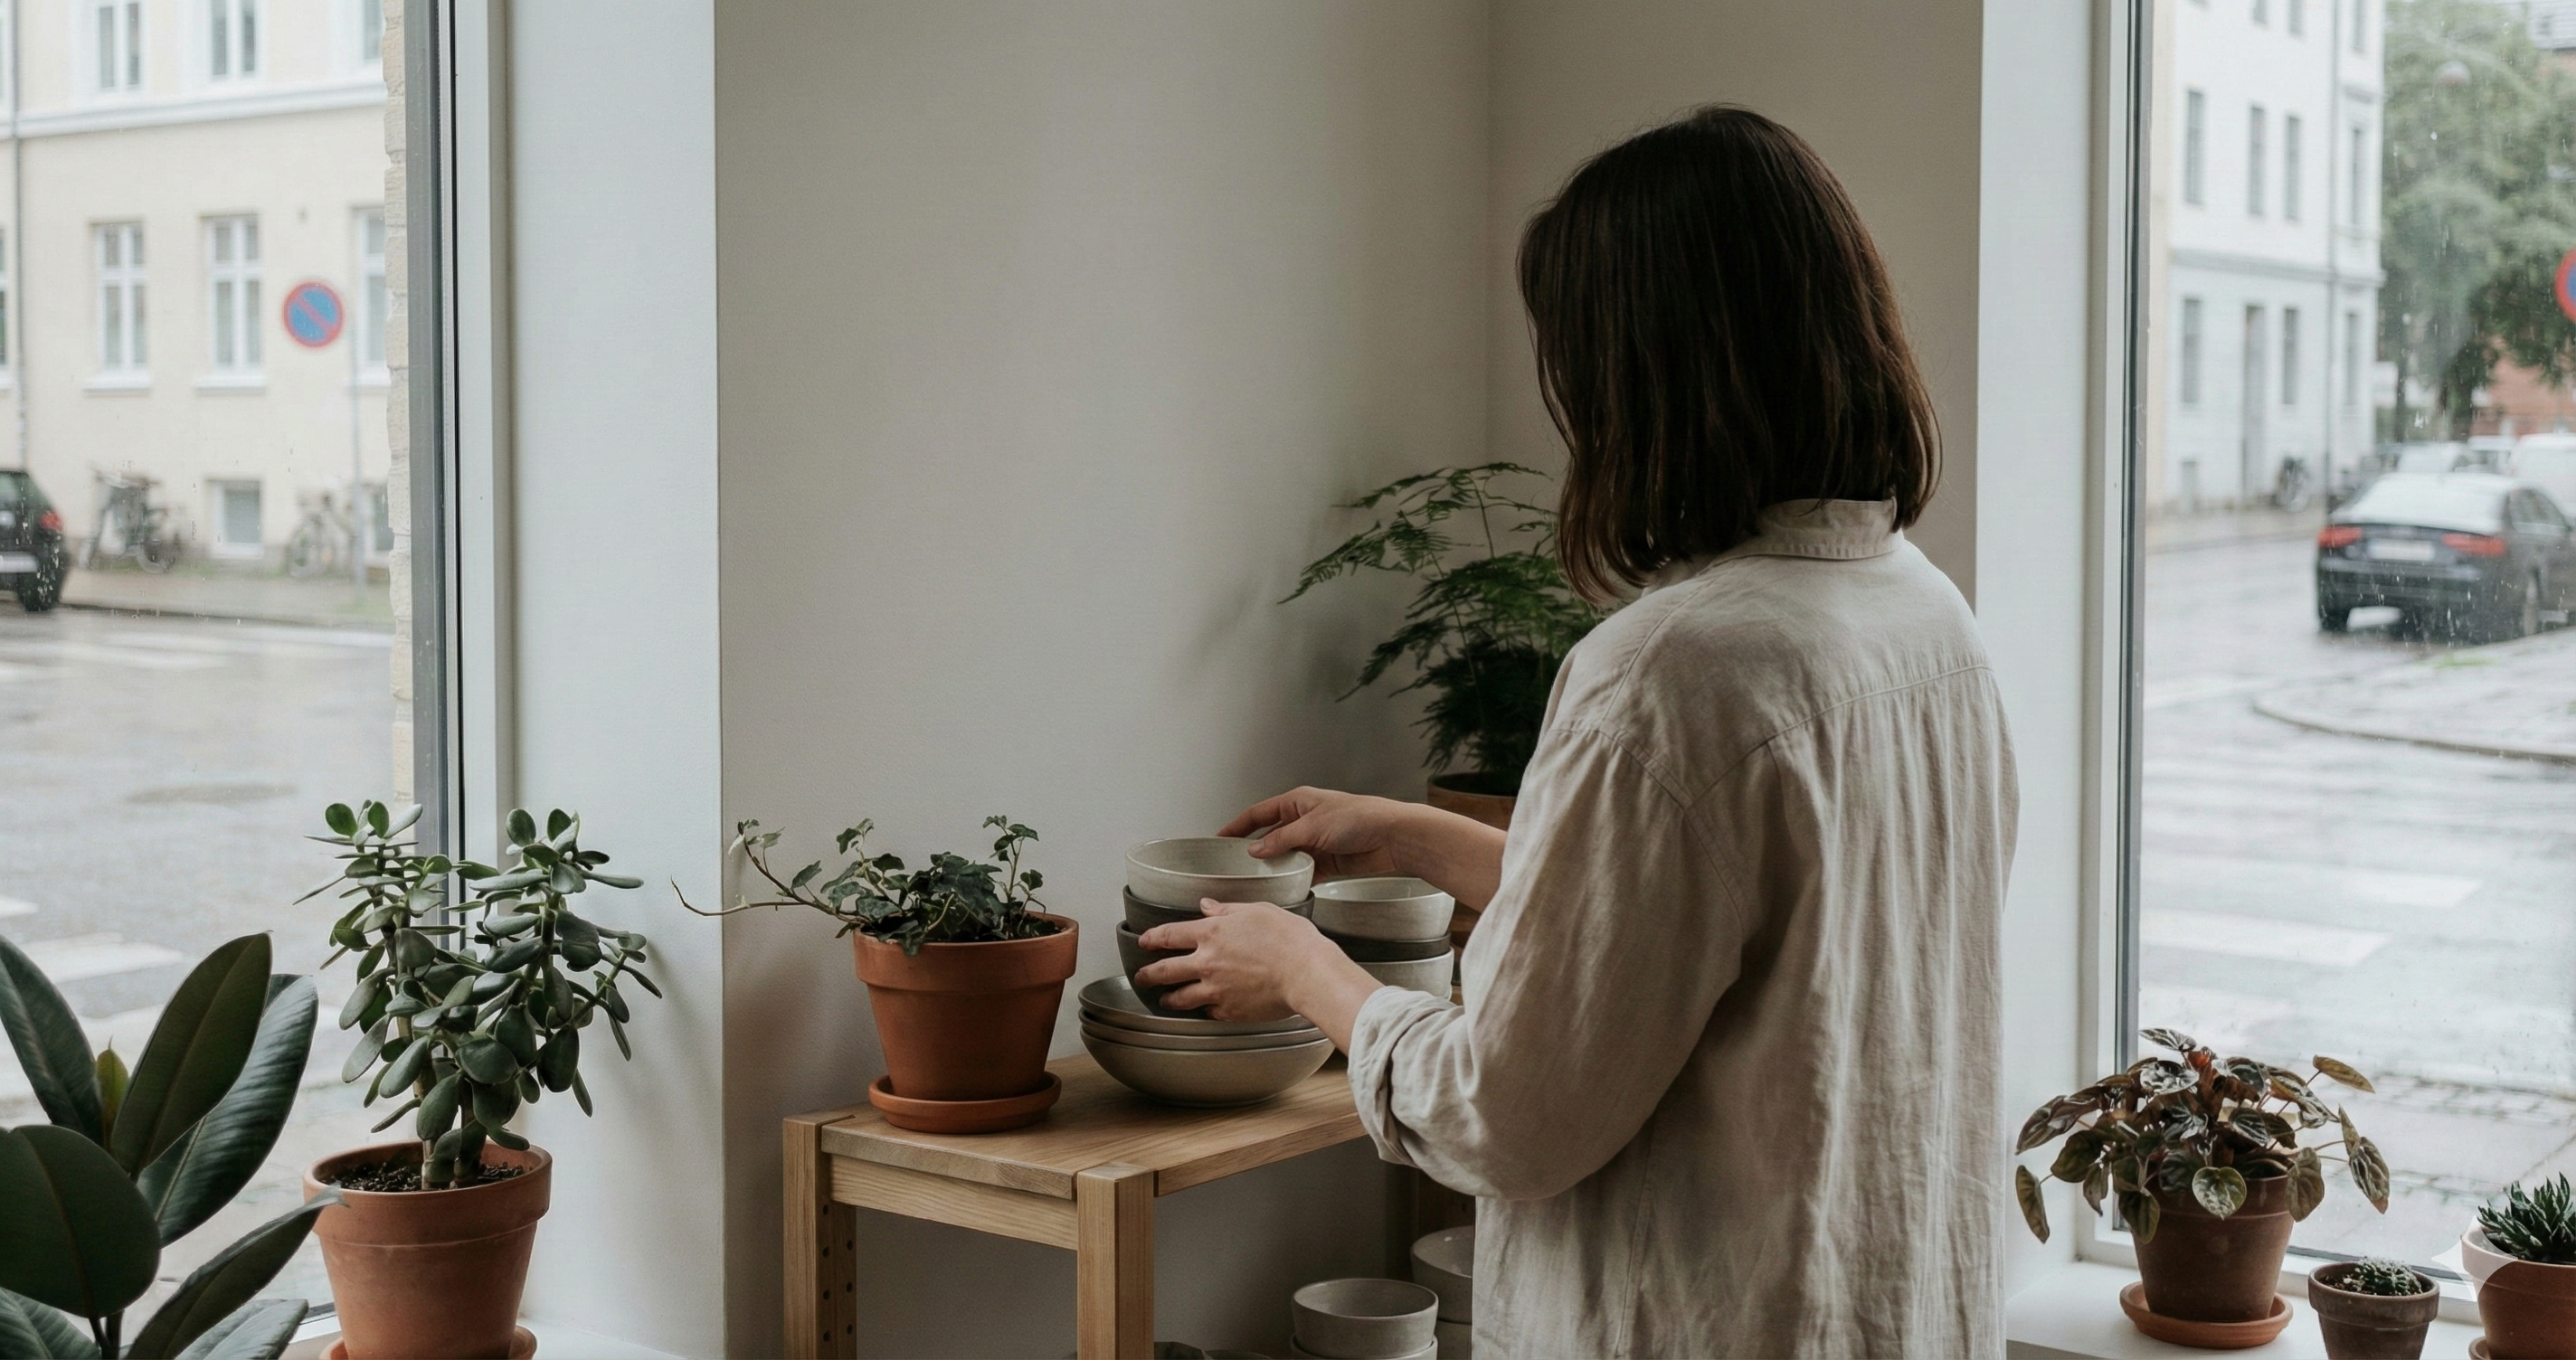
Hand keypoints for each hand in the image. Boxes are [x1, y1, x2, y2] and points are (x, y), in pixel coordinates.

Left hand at [1133, 901, 1382, 1045]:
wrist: (1306, 973)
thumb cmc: (1289, 938)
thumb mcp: (1258, 911)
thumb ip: (1227, 910)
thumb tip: (1208, 906)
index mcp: (1211, 934)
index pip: (1169, 935)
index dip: (1152, 938)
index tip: (1144, 941)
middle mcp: (1206, 963)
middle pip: (1164, 971)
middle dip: (1148, 975)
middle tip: (1141, 977)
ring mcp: (1216, 990)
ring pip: (1180, 998)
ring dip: (1169, 999)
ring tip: (1165, 1000)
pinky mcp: (1229, 1011)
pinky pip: (1209, 1012)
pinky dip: (1205, 1011)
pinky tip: (1205, 1010)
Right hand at [1218, 786, 1420, 879]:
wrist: (1393, 837)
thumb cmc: (1360, 818)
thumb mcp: (1313, 826)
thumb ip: (1281, 840)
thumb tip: (1255, 851)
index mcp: (1298, 802)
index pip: (1258, 814)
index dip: (1237, 826)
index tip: (1218, 839)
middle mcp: (1304, 821)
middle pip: (1270, 837)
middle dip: (1254, 851)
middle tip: (1233, 867)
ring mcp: (1315, 842)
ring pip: (1285, 857)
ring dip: (1274, 868)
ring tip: (1254, 882)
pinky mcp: (1327, 863)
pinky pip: (1303, 872)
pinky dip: (1293, 880)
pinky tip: (1282, 889)